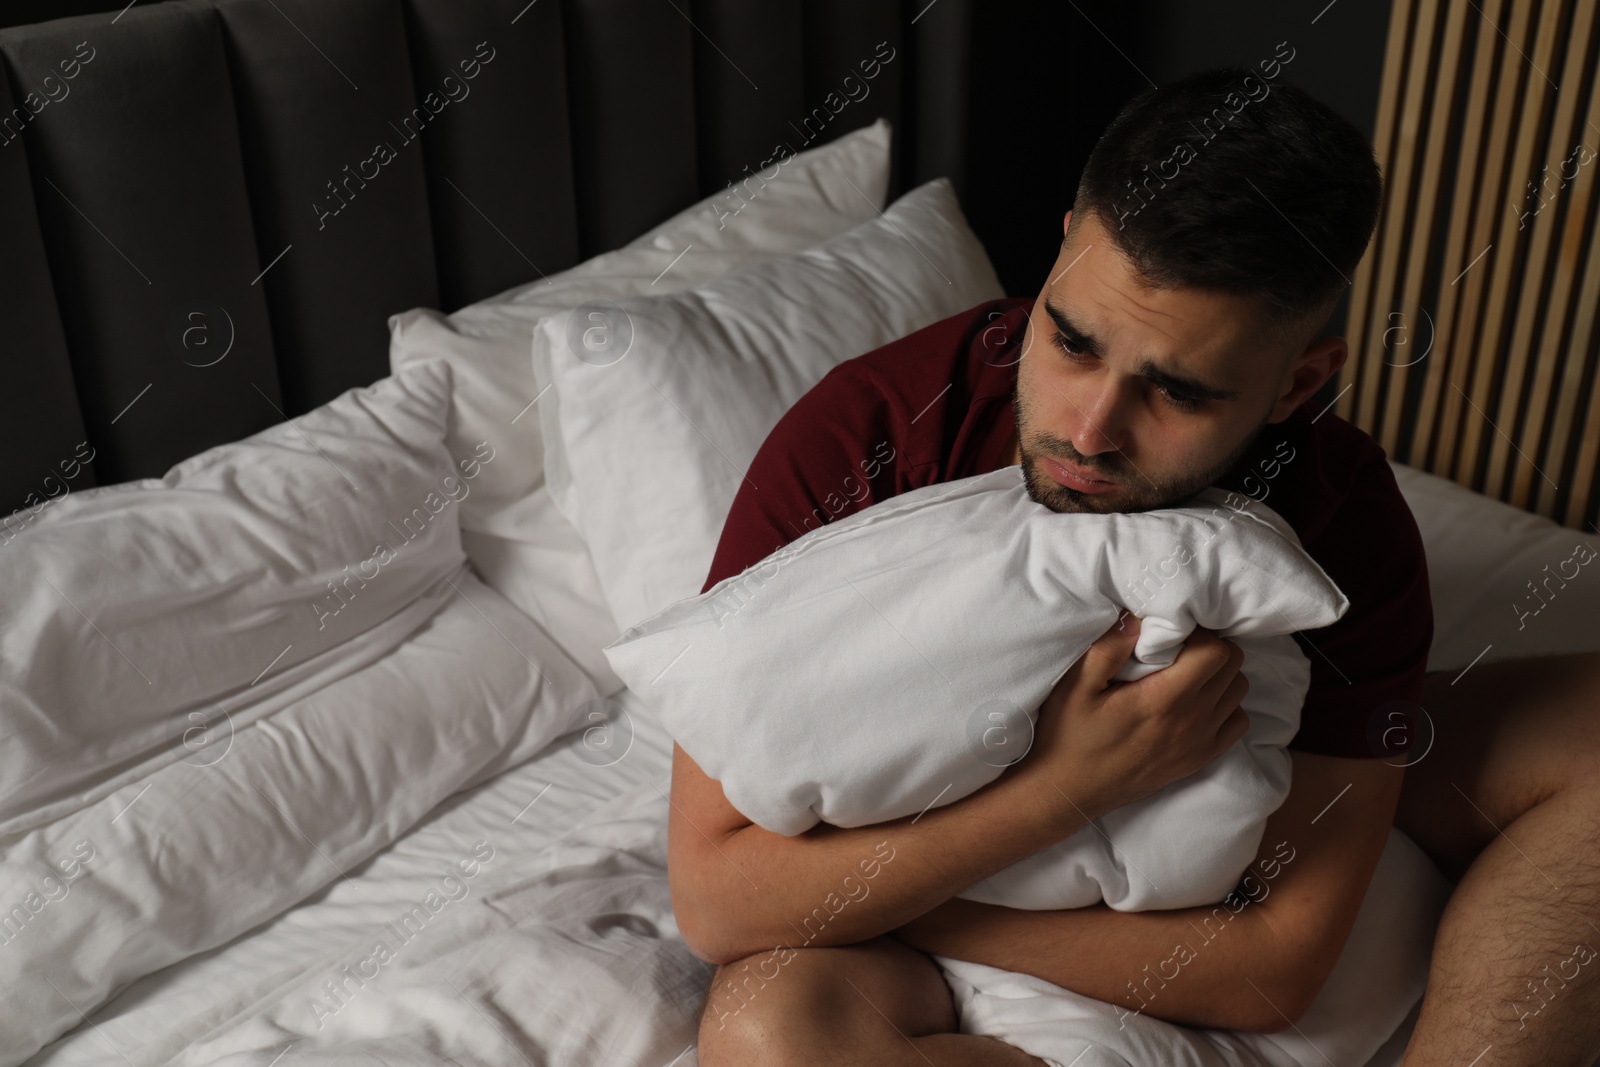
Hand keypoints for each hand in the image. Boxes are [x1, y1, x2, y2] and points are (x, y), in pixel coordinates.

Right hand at [1010, 613, 1250, 832]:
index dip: (1200, 633)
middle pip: (1232, 666)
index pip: (1215, 652)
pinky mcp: (1200, 759)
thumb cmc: (1069, 735)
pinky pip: (1237, 722)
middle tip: (1179, 647)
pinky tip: (1195, 702)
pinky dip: (1225, 706)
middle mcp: (1191, 722)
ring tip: (1186, 672)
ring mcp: (1199, 743)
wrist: (1070, 790)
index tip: (1173, 633)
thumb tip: (1137, 618)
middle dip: (1210, 648)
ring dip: (1219, 675)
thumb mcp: (1075, 686)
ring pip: (1238, 691)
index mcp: (1163, 700)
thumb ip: (1108, 648)